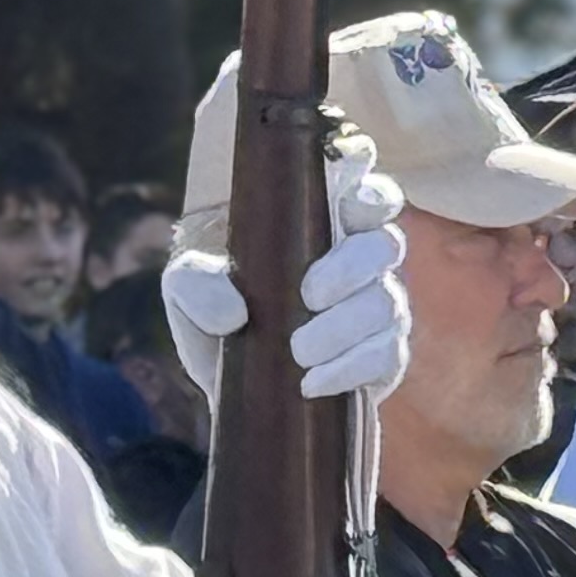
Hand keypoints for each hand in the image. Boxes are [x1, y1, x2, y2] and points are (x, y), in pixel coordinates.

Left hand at [161, 135, 411, 407]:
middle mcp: (360, 260)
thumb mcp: (187, 291)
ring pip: (387, 302)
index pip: (364, 189)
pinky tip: (311, 382)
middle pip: (386, 241)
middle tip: (308, 295)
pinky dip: (349, 368)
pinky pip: (387, 355)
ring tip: (298, 352)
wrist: (236, 391)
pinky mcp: (385, 356)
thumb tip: (232, 311)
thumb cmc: (219, 320)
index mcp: (322, 224)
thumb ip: (195, 281)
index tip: (348, 195)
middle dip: (351, 266)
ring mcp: (379, 307)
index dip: (368, 185)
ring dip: (343, 328)